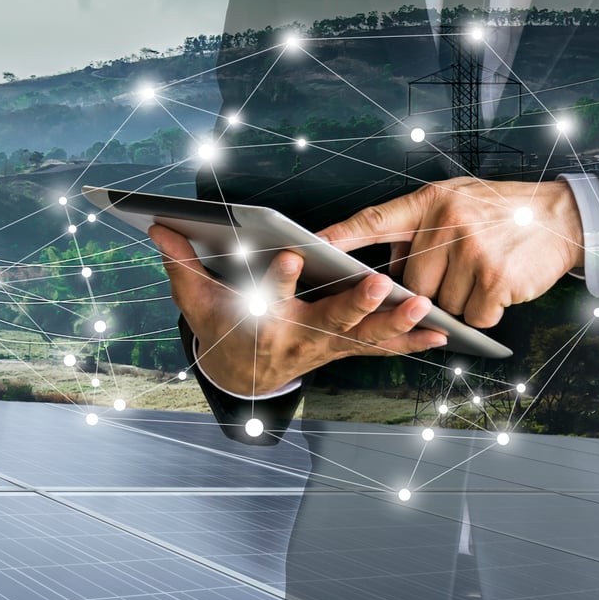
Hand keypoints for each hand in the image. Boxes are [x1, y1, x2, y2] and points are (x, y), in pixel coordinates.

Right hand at [149, 224, 446, 396]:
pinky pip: (381, 350)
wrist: (241, 375)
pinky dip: (410, 343)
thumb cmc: (220, 328)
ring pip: (364, 337)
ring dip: (394, 322)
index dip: (275, 280)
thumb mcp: (195, 299)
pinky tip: (441, 333)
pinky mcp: (344, 349)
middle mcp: (297, 338)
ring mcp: (326, 347)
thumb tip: (157, 224)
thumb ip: (181, 262)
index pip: (265, 298)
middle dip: (354, 303)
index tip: (287, 256)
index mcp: (260, 322)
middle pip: (329, 321)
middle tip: (376, 282)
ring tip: (423, 306)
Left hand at [316, 178, 585, 328]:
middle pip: (409, 283)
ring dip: (460, 301)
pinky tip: (500, 285)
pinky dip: (485, 311)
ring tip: (483, 271)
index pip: (372, 220)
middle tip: (456, 272)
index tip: (305, 246)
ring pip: (440, 305)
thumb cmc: (500, 212)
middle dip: (427, 290)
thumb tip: (382, 272)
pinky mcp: (494, 278)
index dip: (338, 237)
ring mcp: (470, 250)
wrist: (561, 217)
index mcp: (429, 202)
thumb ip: (418, 229)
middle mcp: (445, 223)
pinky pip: (472, 316)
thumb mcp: (454, 202)